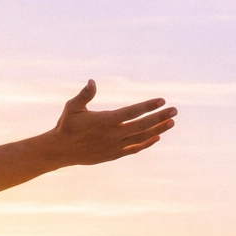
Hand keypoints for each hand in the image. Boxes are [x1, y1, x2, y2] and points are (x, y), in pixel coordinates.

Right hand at [49, 81, 175, 165]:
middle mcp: (113, 134)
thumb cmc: (66, 126)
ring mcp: (115, 145)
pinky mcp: (114, 154)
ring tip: (171, 122)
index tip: (161, 100)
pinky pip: (134, 148)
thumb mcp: (72, 107)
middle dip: (160, 117)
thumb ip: (84, 95)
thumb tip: (92, 81)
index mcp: (105, 120)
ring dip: (158, 129)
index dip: (148, 106)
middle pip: (142, 125)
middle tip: (174, 110)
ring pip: (141, 137)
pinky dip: (146, 143)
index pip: (132, 112)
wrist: (61, 151)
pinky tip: (157, 137)